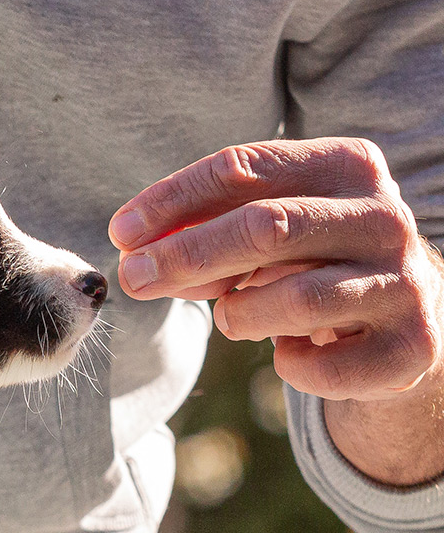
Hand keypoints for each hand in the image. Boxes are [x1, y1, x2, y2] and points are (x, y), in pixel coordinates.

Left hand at [110, 137, 443, 484]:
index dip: (174, 200)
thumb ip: (204, 234)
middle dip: (185, 255)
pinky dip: (288, 365)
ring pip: (291, 299)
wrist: (405, 321)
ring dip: (239, 315)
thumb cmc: (312, 264)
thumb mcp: (265, 234)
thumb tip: (136, 255)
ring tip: (235, 317)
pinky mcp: (411, 345)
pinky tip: (290, 353)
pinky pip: (319, 367)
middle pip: (264, 227)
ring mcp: (404, 281)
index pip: (245, 168)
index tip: (121, 232)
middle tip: (131, 278)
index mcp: (347, 165)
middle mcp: (384, 216)